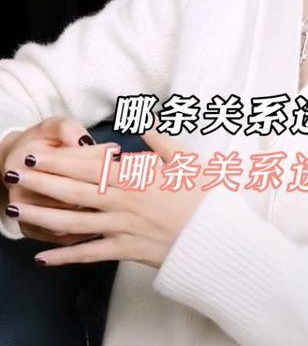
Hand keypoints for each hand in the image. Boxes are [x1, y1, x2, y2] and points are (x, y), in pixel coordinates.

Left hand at [3, 128, 208, 268]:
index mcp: (135, 176)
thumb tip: (143, 122)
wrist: (215, 237)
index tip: (37, 152)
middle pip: (73, 191)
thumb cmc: (203, 194)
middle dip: (41, 182)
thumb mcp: (186, 158)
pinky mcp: (124, 250)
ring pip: (73, 223)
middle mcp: (121, 201)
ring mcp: (121, 228)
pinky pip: (89, 254)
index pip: (88, 165)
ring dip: (42, 216)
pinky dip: (65, 257)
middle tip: (15, 174)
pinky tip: (43, 258)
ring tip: (17, 210)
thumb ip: (160, 139)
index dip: (59, 159)